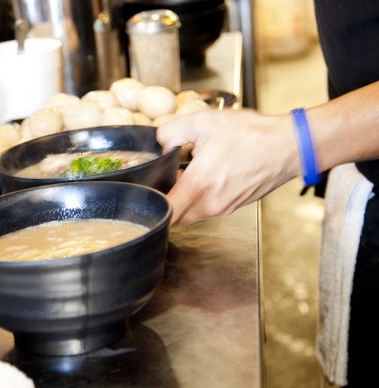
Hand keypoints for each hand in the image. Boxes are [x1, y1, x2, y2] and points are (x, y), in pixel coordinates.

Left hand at [156, 109, 301, 226]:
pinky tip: (207, 177)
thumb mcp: (203, 122)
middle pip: (176, 217)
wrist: (288, 146)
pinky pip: (208, 209)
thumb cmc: (252, 135)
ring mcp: (224, 208)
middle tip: (165, 183)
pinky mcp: (234, 206)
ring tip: (188, 176)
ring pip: (192, 214)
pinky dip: (201, 199)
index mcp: (199, 185)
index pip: (166, 211)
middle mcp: (211, 203)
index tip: (148, 193)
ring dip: (184, 201)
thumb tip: (159, 143)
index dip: (152, 204)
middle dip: (166, 203)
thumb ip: (171, 132)